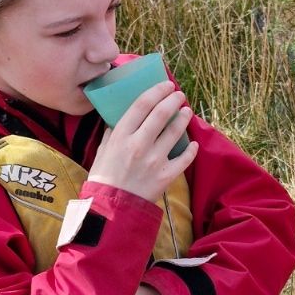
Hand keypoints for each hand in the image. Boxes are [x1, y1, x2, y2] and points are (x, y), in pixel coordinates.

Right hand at [87, 80, 195, 201]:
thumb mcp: (102, 151)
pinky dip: (191, 150)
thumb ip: (112, 133)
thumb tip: (120, 119)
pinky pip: (184, 159)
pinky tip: (193, 144)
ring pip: (175, 132)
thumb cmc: (104, 179)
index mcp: (121, 136)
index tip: (166, 85)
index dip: (156, 91)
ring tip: (186, 112)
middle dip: (173, 100)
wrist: (112, 209)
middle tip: (179, 95)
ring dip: (183, 119)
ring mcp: (154, 160)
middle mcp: (139, 144)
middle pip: (161, 114)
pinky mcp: (166, 176)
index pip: (142, 105)